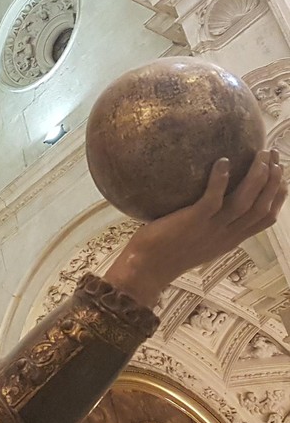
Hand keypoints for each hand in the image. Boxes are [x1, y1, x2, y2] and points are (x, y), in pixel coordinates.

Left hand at [104, 149, 285, 307]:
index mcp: (231, 239)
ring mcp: (211, 228)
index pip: (265, 218)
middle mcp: (226, 234)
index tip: (282, 177)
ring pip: (245, 201)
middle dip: (273, 180)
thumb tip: (212, 204)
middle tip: (274, 156)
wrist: (146, 268)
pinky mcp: (193, 221)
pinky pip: (213, 198)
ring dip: (256, 176)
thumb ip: (212, 227)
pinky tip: (223, 161)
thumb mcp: (200, 243)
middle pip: (262, 206)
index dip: (278, 197)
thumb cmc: (166, 253)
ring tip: (260, 154)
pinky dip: (220, 179)